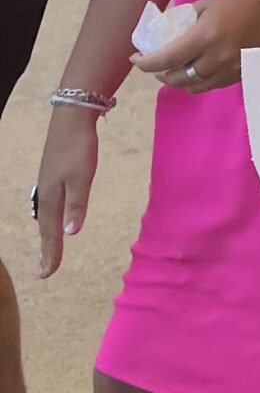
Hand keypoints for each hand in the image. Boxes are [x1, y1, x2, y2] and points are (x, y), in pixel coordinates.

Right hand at [35, 108, 100, 277]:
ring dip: (47, 234)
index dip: (51, 254)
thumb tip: (70, 234)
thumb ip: (77, 205)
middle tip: (44, 271)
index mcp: (52, 197)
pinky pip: (49, 204)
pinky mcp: (53, 174)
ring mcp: (48, 182)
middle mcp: (46, 193)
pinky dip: (50, 217)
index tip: (47, 275)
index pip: (52, 233)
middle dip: (46, 249)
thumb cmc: (79, 148)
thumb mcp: (82, 178)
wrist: (72, 118)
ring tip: (48, 249)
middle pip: (46, 228)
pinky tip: (53, 216)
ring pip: (46, 216)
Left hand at [135, 0, 259, 91]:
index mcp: (205, 37)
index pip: (167, 59)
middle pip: (178, 79)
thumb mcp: (204, 4)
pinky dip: (198, 81)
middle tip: (154, 65)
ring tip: (173, 70)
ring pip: (194, 87)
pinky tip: (196, 70)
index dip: (146, 63)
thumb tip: (162, 34)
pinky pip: (211, 85)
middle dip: (160, 74)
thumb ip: (182, 21)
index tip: (135, 59)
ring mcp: (230, 69)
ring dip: (179, 81)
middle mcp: (217, 58)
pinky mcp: (240, 74)